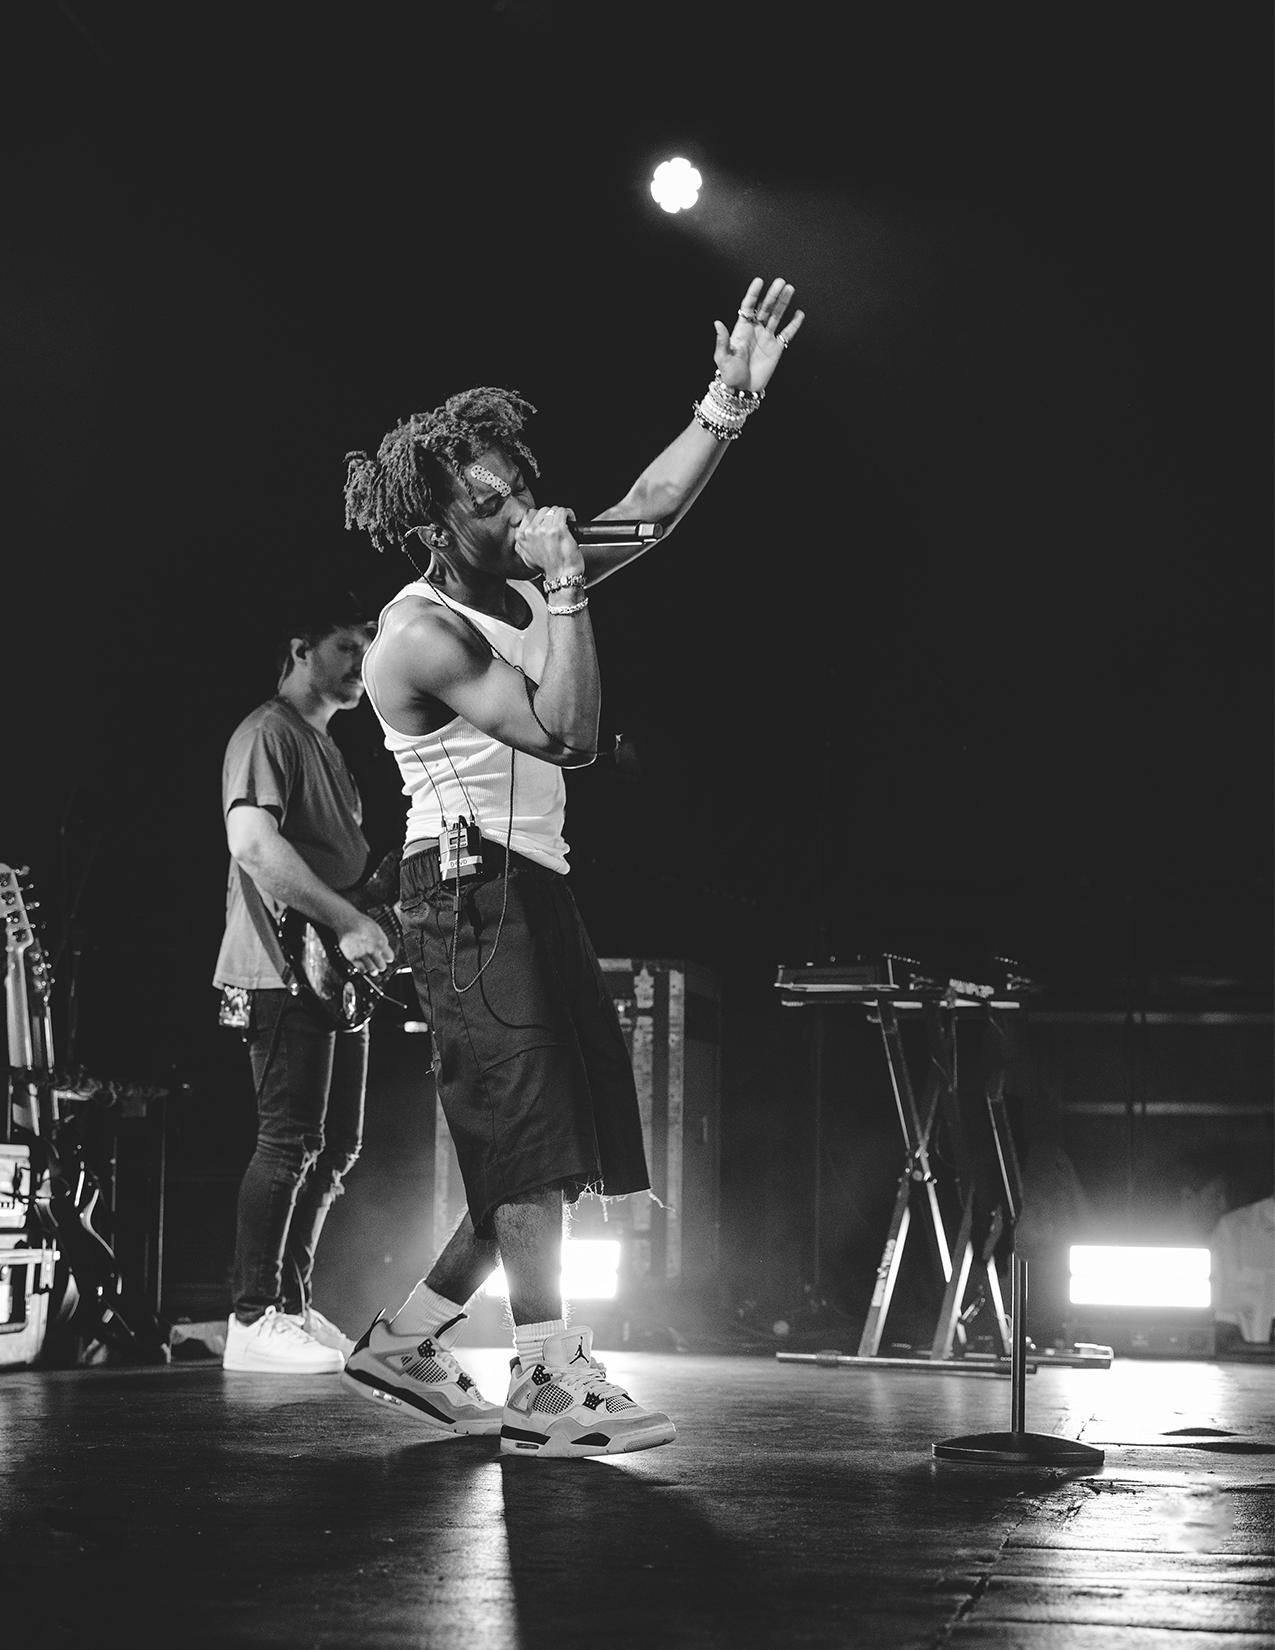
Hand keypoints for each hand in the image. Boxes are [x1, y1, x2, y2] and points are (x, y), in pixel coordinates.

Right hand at [338, 910, 396, 975]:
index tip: (386, 958)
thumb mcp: (377, 929)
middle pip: (382, 967)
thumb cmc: (361, 923)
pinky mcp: (352, 958)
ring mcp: (362, 955)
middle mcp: (372, 951)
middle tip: (379, 964)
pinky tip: (364, 966)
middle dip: (381, 966)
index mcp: (380, 943)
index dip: (388, 958)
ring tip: (372, 968)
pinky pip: (361, 969)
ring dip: (373, 970)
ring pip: (372, 971)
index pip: (390, 958)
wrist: (346, 921)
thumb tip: (385, 948)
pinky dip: (363, 969)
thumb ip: (382, 941)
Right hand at [513, 505, 584, 579]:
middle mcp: (531, 532)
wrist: (561, 576)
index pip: (530, 515)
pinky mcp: (558, 529)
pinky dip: (568, 513)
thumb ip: (523, 544)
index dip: (541, 517)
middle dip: (551, 515)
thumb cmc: (549, 569)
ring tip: (565, 521)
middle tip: (558, 523)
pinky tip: (570, 519)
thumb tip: (524, 534)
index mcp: (522, 537)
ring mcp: (544, 530)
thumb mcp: (527, 557)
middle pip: (542, 511)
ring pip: (553, 510)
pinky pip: (562, 511)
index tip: (547, 522)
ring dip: (560, 514)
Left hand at [713, 277, 803, 394]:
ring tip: (790, 289)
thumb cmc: (729, 375)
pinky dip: (794, 324)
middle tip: (781, 282)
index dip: (753, 294)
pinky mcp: (776, 349)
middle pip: (765, 308)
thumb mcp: (722, 358)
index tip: (759, 281)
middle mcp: (755, 330)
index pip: (748, 307)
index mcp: (741, 330)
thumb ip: (722, 340)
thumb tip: (717, 323)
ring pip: (776, 316)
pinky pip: (787, 334)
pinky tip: (799, 314)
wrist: (742, 390)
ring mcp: (767, 338)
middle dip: (772, 294)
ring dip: (783, 303)